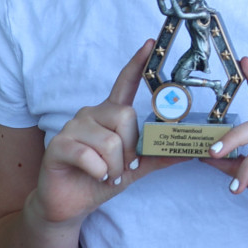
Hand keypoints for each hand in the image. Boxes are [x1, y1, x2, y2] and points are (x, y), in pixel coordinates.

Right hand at [27, 41, 179, 224]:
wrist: (70, 204)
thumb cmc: (100, 180)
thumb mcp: (135, 168)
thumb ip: (157, 155)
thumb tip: (189, 150)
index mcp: (110, 114)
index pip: (125, 82)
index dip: (137, 64)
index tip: (149, 44)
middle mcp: (91, 113)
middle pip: (125, 116)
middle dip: (130, 148)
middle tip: (121, 166)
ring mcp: (73, 127)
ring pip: (110, 141)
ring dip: (115, 166)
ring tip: (106, 174)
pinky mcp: (59, 144)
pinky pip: (91, 156)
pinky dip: (99, 172)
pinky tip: (93, 176)